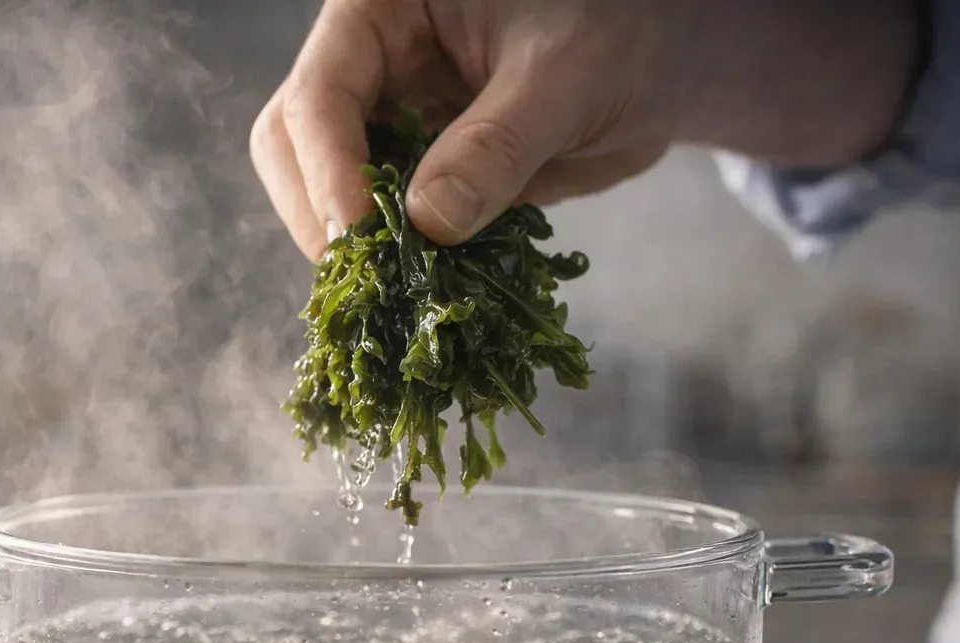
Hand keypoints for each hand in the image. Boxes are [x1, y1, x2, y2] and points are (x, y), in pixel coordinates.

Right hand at [251, 0, 920, 258]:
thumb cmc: (622, 26)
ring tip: (396, 297)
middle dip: (320, 215)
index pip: (321, 93)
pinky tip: (427, 296)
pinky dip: (400, 266)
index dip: (330, 170)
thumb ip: (499, 144)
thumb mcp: (568, 76)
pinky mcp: (416, 173)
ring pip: (325, 193)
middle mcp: (369, 64)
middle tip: (365, 283)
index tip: (358, 238)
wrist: (665, 54)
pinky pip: (387, 227)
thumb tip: (430, 221)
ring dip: (355, 251)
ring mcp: (387, 121)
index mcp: (383, 9)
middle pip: (293, 144)